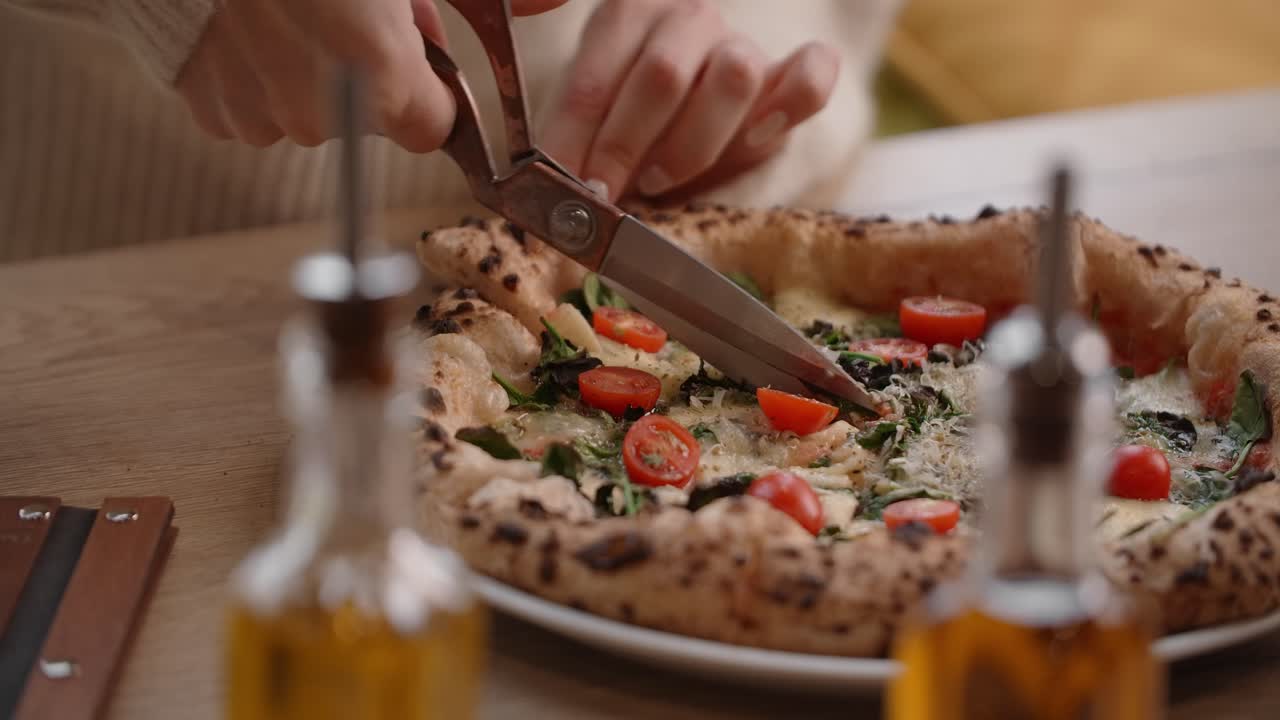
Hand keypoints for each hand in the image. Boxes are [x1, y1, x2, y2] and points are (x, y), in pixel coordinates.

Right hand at [176, 0, 566, 150]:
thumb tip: (550, 5)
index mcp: (375, 72)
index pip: (434, 129)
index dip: (431, 86)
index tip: (416, 46)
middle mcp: (314, 109)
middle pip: (373, 121)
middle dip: (372, 69)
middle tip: (351, 6)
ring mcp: (254, 111)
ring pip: (310, 110)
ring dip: (313, 69)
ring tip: (296, 5)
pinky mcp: (207, 104)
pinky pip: (253, 103)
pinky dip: (261, 71)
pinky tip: (255, 19)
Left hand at [538, 0, 839, 202]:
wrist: (687, 107)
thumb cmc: (626, 120)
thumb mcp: (589, 118)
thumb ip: (576, 139)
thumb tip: (549, 185)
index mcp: (626, 14)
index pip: (594, 78)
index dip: (574, 139)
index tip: (561, 187)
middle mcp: (688, 17)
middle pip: (663, 76)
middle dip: (625, 146)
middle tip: (606, 192)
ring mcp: (743, 43)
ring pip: (734, 75)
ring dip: (692, 142)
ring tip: (662, 178)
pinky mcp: (792, 77)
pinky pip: (811, 77)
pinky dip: (788, 108)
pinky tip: (755, 139)